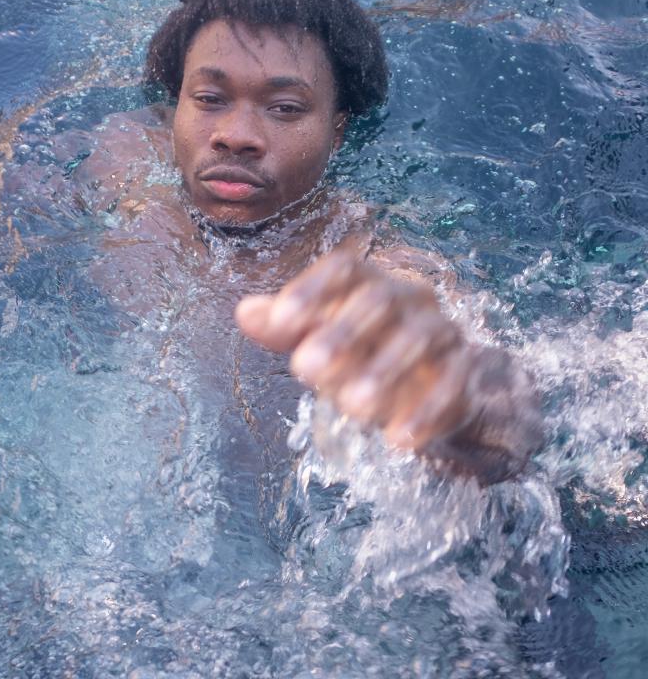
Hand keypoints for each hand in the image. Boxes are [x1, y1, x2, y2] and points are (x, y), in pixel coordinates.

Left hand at [236, 248, 541, 480]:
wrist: (426, 381)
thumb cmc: (360, 351)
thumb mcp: (317, 338)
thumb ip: (283, 326)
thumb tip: (244, 312)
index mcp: (369, 282)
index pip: (344, 269)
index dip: (312, 290)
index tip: (279, 322)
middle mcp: (409, 297)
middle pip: (380, 300)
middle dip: (343, 333)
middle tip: (304, 369)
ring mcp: (441, 331)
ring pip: (420, 339)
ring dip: (385, 372)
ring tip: (351, 407)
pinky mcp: (464, 370)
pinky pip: (454, 385)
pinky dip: (428, 412)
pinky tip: (398, 439)